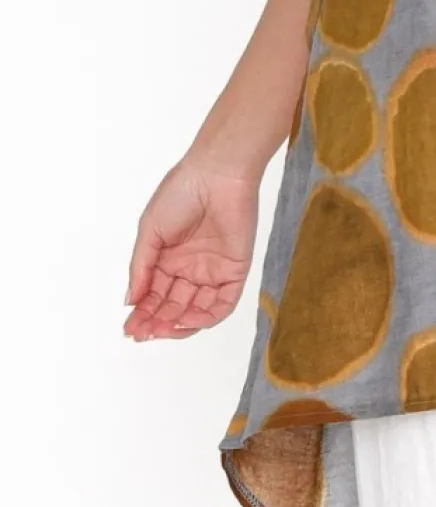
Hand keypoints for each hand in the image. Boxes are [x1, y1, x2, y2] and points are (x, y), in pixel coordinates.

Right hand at [122, 156, 260, 340]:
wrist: (216, 173)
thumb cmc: (180, 193)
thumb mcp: (150, 231)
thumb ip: (141, 268)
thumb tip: (130, 301)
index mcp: (168, 259)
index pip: (154, 296)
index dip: (142, 314)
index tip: (129, 329)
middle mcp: (190, 269)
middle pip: (173, 306)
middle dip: (156, 322)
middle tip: (142, 333)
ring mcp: (213, 271)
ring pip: (196, 310)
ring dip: (178, 324)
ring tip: (160, 329)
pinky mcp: (235, 270)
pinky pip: (222, 303)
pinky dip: (206, 317)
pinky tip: (186, 320)